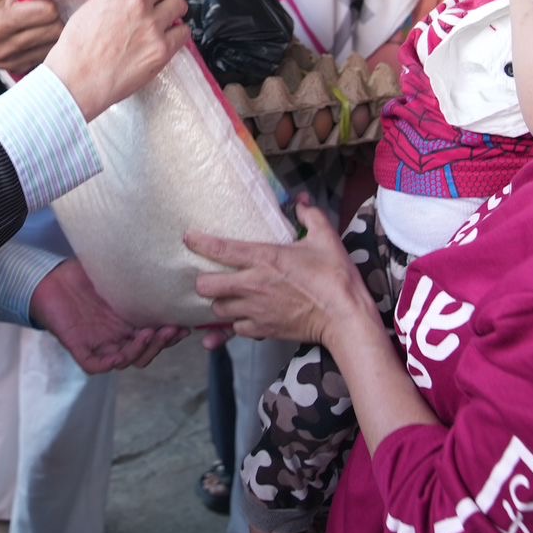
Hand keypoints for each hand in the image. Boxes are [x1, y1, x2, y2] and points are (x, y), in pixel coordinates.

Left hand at [30, 260, 188, 372]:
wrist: (47, 278)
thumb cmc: (80, 274)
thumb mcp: (115, 274)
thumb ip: (137, 274)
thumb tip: (164, 258)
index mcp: (126, 322)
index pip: (154, 335)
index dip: (171, 334)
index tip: (187, 324)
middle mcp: (116, 336)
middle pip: (146, 351)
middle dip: (163, 343)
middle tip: (175, 329)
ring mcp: (99, 344)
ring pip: (128, 360)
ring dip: (144, 350)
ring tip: (154, 333)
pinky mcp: (80, 349)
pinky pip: (99, 365)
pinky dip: (115, 361)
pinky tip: (127, 350)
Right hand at [45, 0, 188, 120]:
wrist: (76, 82)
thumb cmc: (74, 50)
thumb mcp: (86, 9)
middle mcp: (137, 1)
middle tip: (156, 3)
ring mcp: (153, 24)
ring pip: (179, 3)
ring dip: (173, 11)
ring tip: (166, 20)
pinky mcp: (163, 48)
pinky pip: (184, 32)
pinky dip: (177, 35)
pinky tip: (168, 40)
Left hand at [186, 202, 373, 347]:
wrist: (344, 317)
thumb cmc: (335, 277)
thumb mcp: (326, 238)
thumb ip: (310, 215)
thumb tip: (301, 202)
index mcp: (264, 258)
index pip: (221, 248)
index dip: (199, 242)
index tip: (188, 238)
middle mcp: (253, 285)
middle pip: (206, 286)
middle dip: (203, 282)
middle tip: (210, 277)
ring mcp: (255, 310)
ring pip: (217, 310)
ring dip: (219, 304)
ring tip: (227, 298)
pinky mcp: (262, 330)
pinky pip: (235, 330)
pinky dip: (235, 325)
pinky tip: (240, 320)